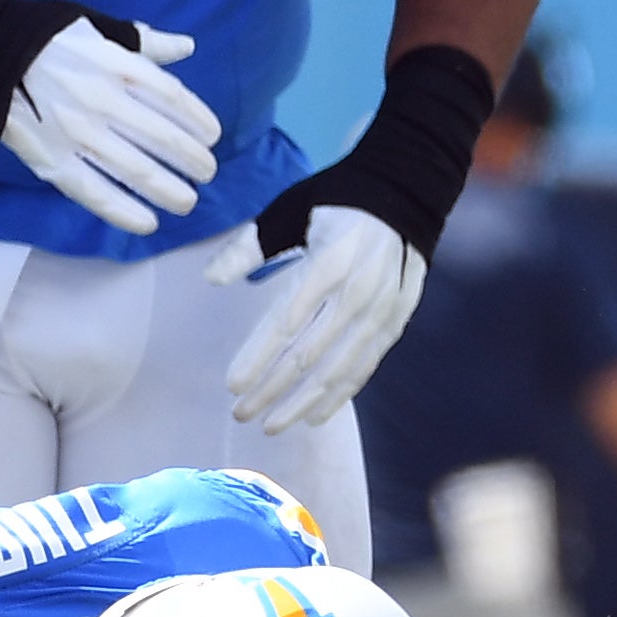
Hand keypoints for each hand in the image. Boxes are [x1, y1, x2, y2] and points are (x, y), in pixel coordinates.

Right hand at [0, 18, 220, 235]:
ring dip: (170, 190)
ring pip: (137, 171)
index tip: (213, 137)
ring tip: (187, 201)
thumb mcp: (99, 29)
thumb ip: (145, 43)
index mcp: (118, 67)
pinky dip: (125, 212)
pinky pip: (95, 193)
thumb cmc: (46, 39)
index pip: (175, 100)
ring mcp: (77, 134)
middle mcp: (103, 101)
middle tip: (207, 172)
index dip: (200, 122)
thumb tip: (187, 46)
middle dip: (194, 161)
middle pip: (164, 139)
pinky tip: (148, 222)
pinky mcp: (51, 160)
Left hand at [209, 206, 425, 434]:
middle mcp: (357, 293)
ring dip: (301, 402)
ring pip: (337, 370)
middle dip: (271, 390)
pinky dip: (339, 395)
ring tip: (272, 425)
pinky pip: (364, 367)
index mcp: (327, 263)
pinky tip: (314, 416)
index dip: (257, 358)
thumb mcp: (289, 211)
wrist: (406, 191)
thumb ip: (249, 247)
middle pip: (307, 356)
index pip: (284, 323)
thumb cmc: (337, 200)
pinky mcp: (396, 320)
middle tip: (240, 413)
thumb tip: (211, 278)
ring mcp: (381, 310)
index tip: (232, 385)